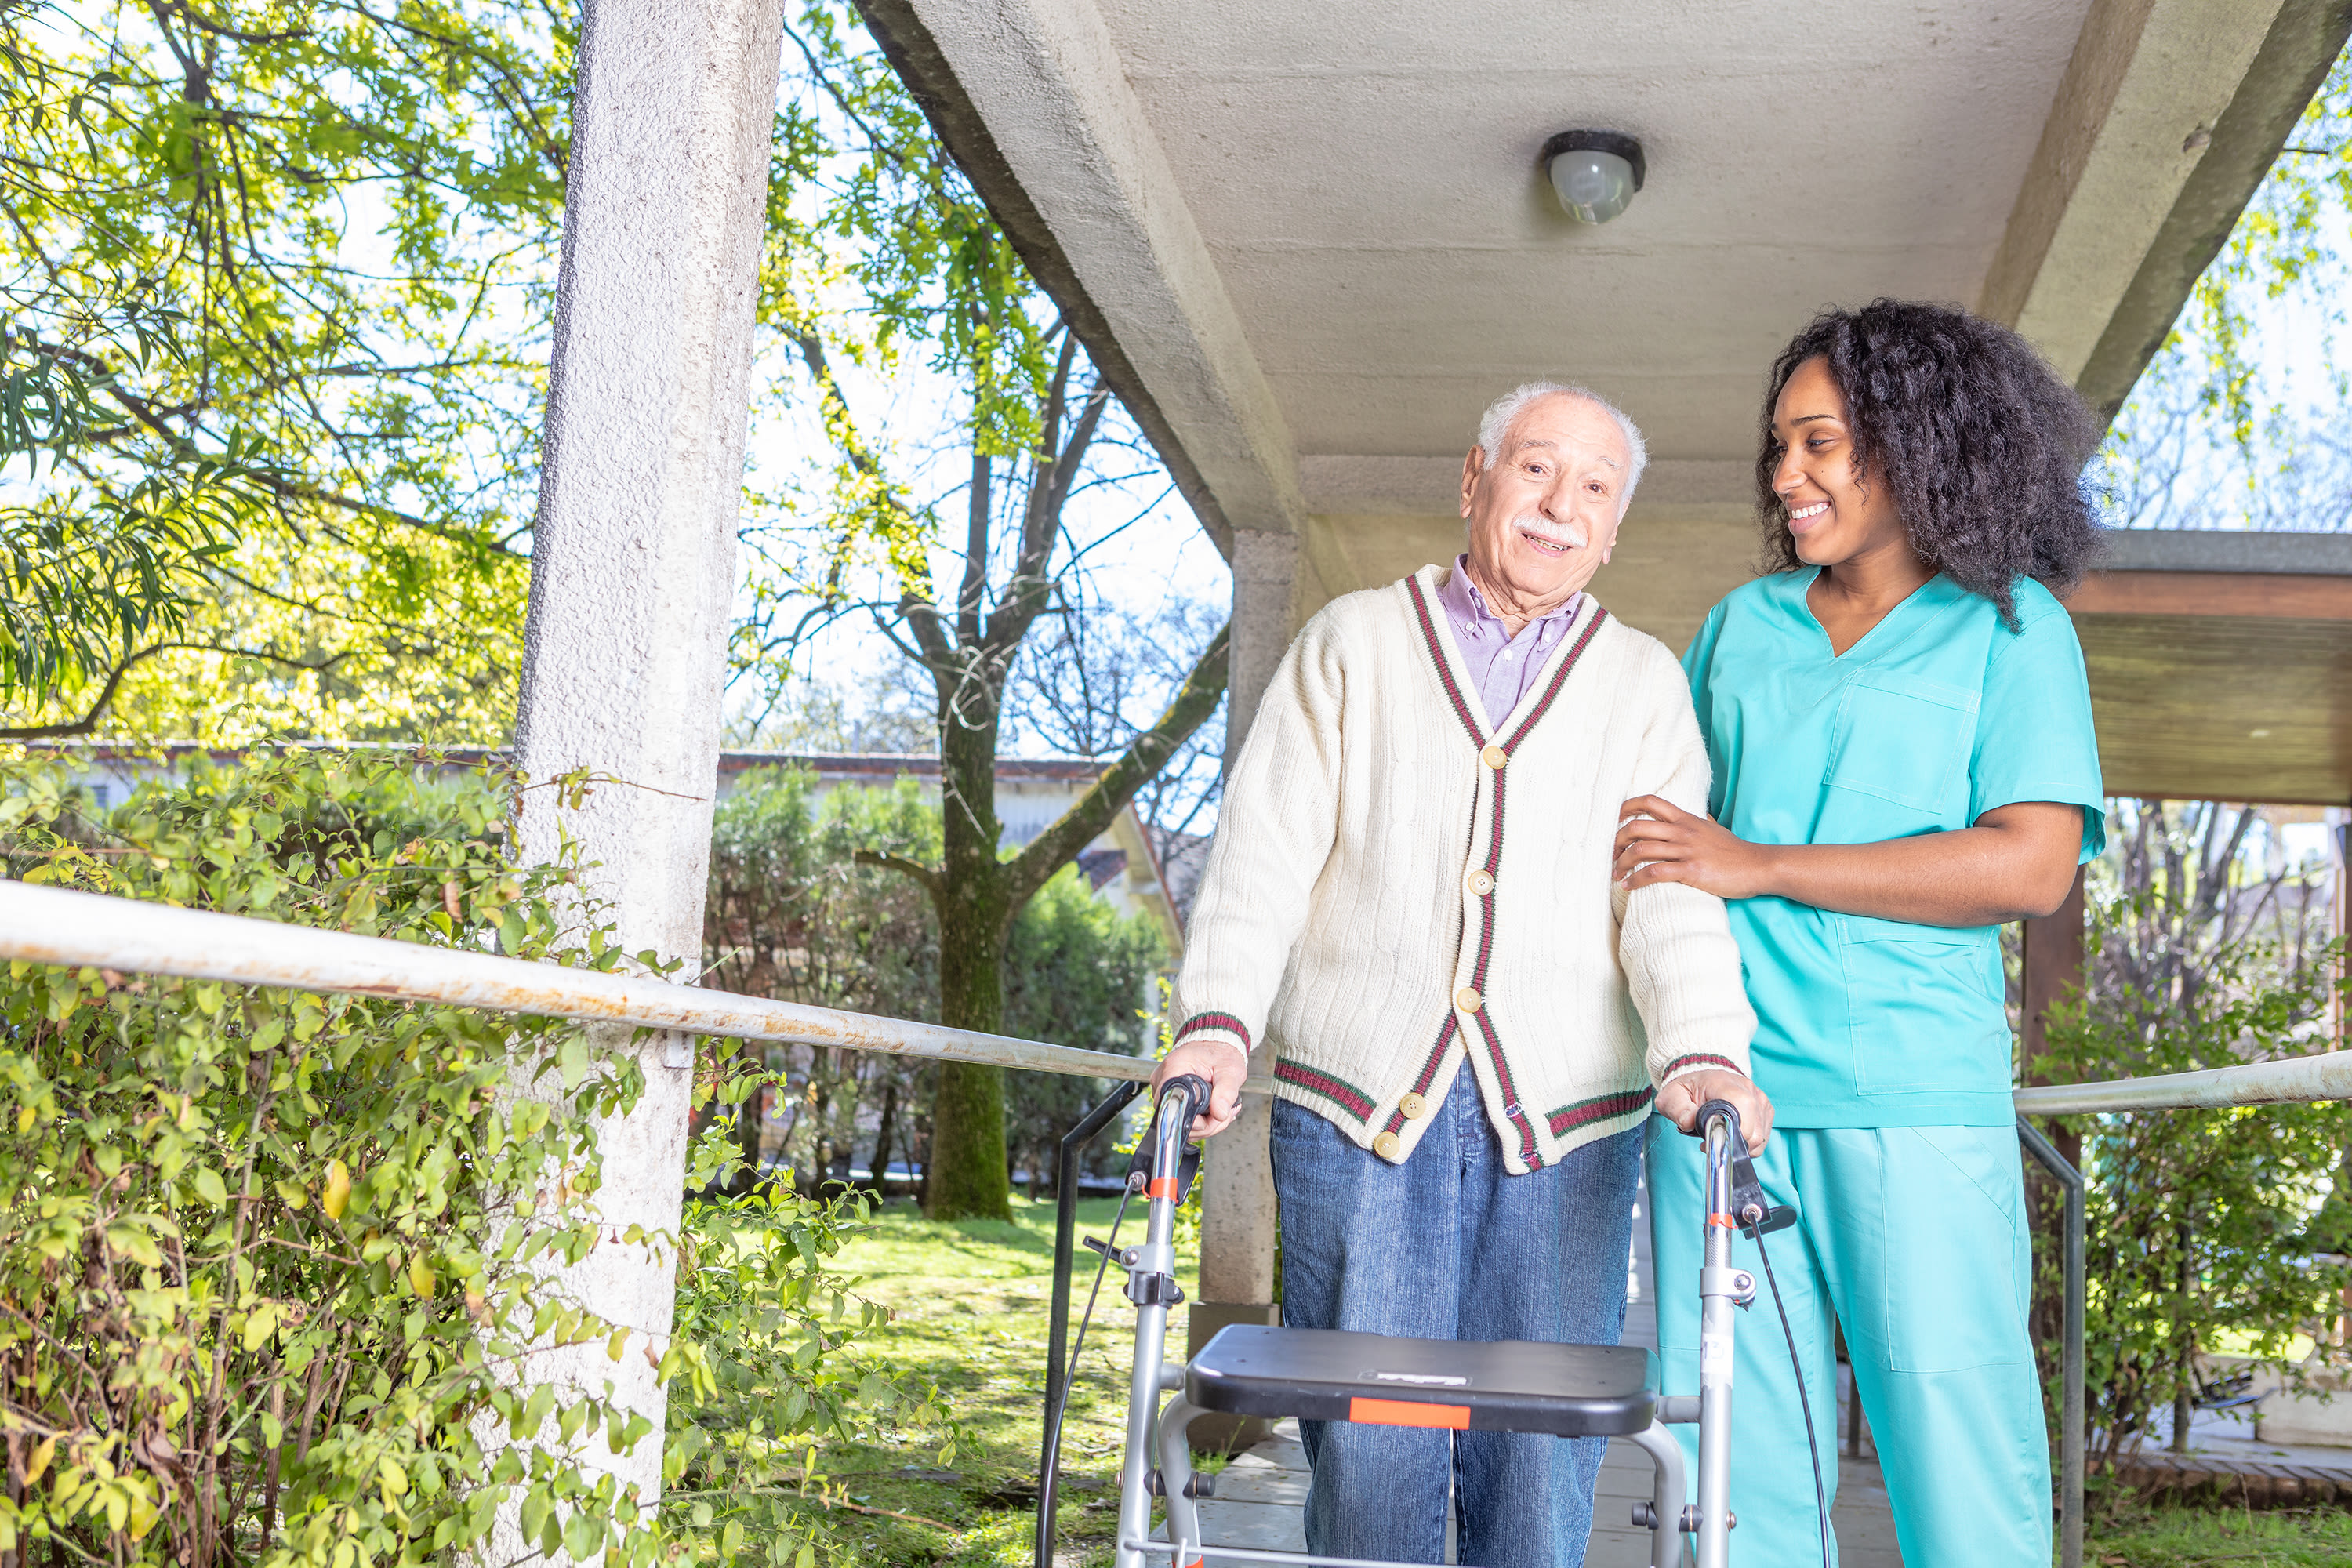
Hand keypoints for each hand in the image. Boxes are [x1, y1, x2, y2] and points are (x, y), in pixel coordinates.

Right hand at [1152, 1040, 1249, 1138]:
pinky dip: (1200, 1120)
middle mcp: (1163, 1080)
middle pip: (1176, 1118)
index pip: (1172, 1105)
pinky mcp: (1171, 1097)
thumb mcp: (1230, 1071)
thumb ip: (1226, 1092)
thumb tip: (1220, 1113)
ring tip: (1222, 1112)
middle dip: (1204, 1124)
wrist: (1215, 1045)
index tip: (1210, 1118)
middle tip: (1223, 1115)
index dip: (1192, 1119)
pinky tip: (1214, 1112)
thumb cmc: (1220, 1053)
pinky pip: (1182, 1117)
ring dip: (1204, 1125)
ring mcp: (1165, 1090)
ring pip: (1179, 1122)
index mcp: (1174, 1068)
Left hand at [1615, 795, 1777, 899]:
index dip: (1627, 807)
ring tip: (1616, 875)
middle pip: (1636, 826)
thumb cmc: (1736, 852)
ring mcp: (1686, 850)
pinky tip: (1628, 887)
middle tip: (1612, 855)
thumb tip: (1699, 816)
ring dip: (1621, 863)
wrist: (1759, 866)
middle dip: (1617, 841)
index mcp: (1687, 819)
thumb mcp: (1715, 829)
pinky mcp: (1691, 870)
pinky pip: (1654, 873)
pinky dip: (1635, 880)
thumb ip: (1701, 822)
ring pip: (1640, 850)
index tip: (1616, 820)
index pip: (1650, 801)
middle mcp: (1683, 831)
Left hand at [1655, 1068, 1772, 1154]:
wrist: (1700, 1077)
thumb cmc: (1687, 1088)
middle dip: (1732, 1143)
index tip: (1712, 1139)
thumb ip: (1679, 1110)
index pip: (1744, 1107)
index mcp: (1726, 1084)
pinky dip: (1747, 1142)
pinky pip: (1762, 1137)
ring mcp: (1760, 1100)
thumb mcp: (1672, 1097)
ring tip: (1721, 1136)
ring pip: (1759, 1138)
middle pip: (1754, 1131)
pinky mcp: (1765, 1110)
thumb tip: (1689, 1123)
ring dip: (1739, 1145)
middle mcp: (1749, 1090)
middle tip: (1711, 1140)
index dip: (1731, 1132)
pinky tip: (1732, 1134)